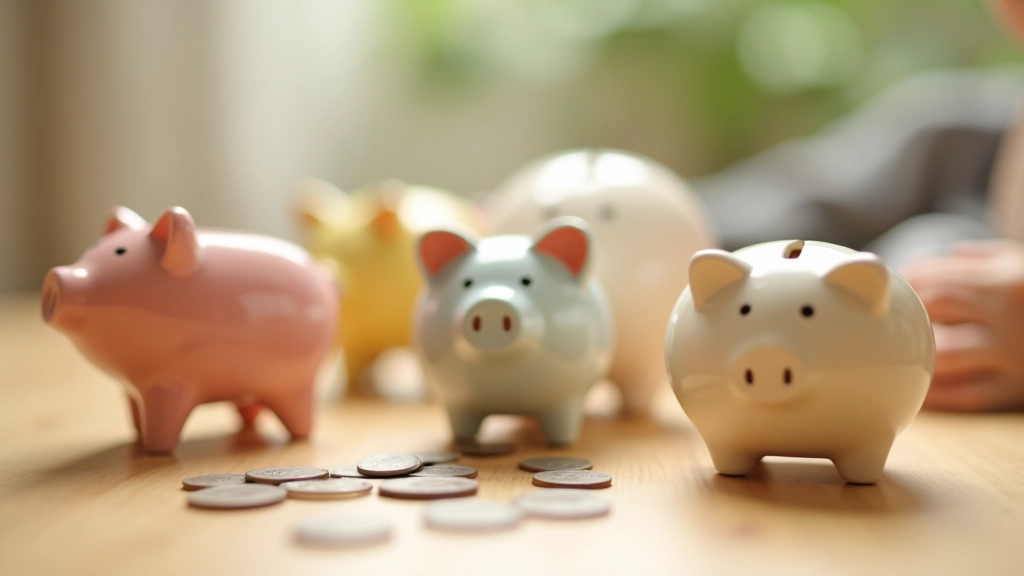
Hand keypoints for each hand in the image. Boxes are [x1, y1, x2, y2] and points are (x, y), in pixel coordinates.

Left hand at [903, 240, 1023, 410]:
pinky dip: (937, 395)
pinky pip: (967, 395)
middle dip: (907, 318)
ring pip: (946, 355)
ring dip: (915, 356)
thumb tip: (926, 264)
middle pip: (935, 312)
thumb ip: (978, 260)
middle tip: (890, 326)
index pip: (936, 280)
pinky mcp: (1017, 389)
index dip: (906, 288)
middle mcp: (1009, 315)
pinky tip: (918, 391)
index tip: (892, 295)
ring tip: (896, 356)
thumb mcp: (1021, 263)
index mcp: (1007, 280)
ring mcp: (1013, 354)